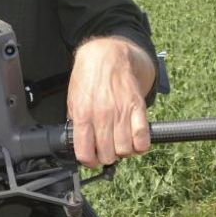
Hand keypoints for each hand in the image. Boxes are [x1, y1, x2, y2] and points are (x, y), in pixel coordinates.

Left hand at [67, 36, 155, 167]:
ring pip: (125, 150)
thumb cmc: (88, 76)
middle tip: (105, 150)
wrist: (107, 55)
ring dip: (123, 152)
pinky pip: (142, 139)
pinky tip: (134, 141)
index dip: (88, 161)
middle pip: (107, 154)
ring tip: (119, 144)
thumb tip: (78, 141)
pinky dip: (140, 146)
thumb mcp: (72, 98)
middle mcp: (102, 114)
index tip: (91, 159)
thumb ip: (75, 120)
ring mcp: (122, 112)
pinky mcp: (138, 108)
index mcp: (83, 113)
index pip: (85, 151)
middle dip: (106, 157)